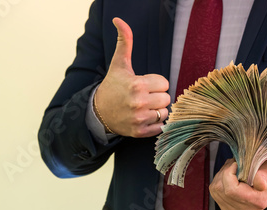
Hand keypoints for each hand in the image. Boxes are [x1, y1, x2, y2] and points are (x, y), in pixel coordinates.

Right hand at [94, 18, 170, 136]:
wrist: (99, 112)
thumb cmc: (113, 86)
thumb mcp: (119, 64)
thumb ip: (124, 42)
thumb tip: (119, 20)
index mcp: (137, 85)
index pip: (165, 83)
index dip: (156, 83)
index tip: (144, 85)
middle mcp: (139, 103)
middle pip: (167, 99)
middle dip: (158, 97)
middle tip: (144, 97)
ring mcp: (139, 119)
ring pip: (165, 113)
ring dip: (157, 110)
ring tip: (144, 107)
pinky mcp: (140, 132)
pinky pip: (161, 127)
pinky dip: (156, 124)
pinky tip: (145, 118)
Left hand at [209, 158, 266, 209]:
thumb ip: (265, 175)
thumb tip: (259, 184)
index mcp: (258, 202)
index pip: (232, 189)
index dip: (229, 172)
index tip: (237, 163)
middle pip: (222, 189)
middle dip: (225, 171)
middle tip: (235, 164)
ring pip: (216, 189)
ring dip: (221, 175)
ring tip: (233, 170)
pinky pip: (214, 193)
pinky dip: (219, 181)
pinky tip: (229, 178)